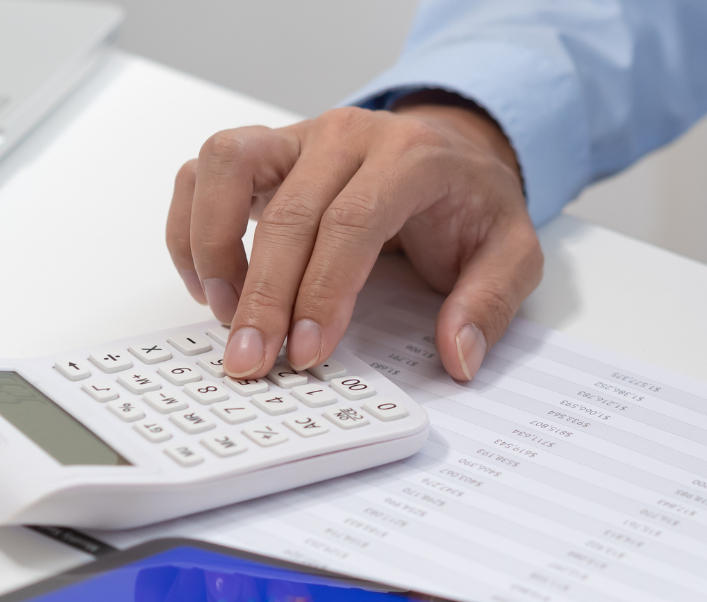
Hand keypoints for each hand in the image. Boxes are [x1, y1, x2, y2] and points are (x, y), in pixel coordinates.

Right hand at [167, 92, 540, 381]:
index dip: (323, 291)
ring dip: (212, 248)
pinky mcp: (264, 152)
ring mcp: (297, 137)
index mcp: (409, 157)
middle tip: (252, 361)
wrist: (456, 152)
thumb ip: (490, 304)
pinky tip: (210, 288)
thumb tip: (458, 356)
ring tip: (226, 318)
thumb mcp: (514, 253)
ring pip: (224, 166)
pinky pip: (203, 175)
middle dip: (264, 296)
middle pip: (287, 211)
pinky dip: (192, 230)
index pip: (353, 222)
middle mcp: (345, 136)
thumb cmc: (473, 205)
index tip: (308, 351)